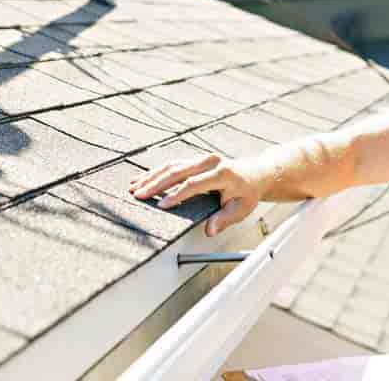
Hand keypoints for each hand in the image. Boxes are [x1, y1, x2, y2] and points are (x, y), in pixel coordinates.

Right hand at [128, 153, 265, 236]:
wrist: (254, 174)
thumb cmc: (247, 193)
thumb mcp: (241, 209)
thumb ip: (225, 219)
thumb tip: (210, 230)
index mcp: (223, 173)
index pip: (194, 184)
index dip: (177, 195)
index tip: (162, 206)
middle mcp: (210, 162)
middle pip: (178, 171)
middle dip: (156, 184)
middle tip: (138, 195)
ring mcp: (202, 158)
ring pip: (172, 166)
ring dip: (152, 176)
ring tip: (134, 187)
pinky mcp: (195, 159)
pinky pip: (174, 164)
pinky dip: (157, 172)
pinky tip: (142, 179)